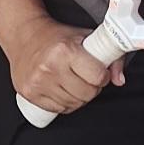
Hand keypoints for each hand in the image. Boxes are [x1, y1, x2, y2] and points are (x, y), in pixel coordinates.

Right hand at [0, 11, 121, 118]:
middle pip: (86, 94)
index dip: (102, 77)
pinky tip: (62, 90)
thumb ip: (109, 56)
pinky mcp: (29, 92)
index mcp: (65, 50)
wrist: (24, 35)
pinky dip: (64, 103)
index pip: (96, 77)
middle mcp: (50, 66)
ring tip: (74, 83)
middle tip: (86, 78)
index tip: (99, 73)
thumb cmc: (56, 37)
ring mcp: (38, 82)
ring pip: (73, 104)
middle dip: (92, 88)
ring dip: (78, 97)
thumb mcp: (85, 38)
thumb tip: (119, 80)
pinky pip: (57, 109)